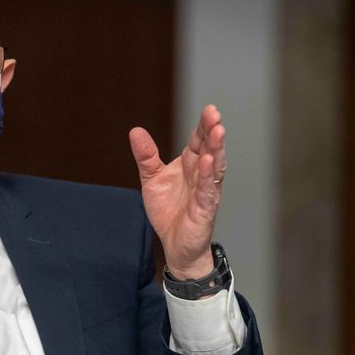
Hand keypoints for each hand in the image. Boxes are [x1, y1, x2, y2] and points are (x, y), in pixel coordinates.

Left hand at [129, 105, 225, 279]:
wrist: (174, 244)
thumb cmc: (168, 210)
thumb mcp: (152, 179)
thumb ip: (146, 156)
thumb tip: (136, 130)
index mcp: (190, 165)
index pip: (199, 141)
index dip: (203, 126)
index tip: (209, 109)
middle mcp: (201, 175)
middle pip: (209, 149)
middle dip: (212, 132)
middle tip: (214, 114)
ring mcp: (206, 191)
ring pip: (215, 167)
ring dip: (217, 149)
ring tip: (218, 131)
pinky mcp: (205, 209)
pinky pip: (208, 191)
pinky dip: (209, 177)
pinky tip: (209, 163)